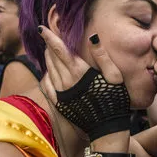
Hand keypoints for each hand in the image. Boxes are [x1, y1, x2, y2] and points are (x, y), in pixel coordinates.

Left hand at [38, 26, 129, 149]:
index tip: (41, 28)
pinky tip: (47, 72)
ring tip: (48, 51)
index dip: (50, 37)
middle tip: (47, 36)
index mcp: (79, 72)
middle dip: (48, 46)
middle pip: (52, 58)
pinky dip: (45, 76)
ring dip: (47, 59)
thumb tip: (93, 36)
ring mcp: (61, 93)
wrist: (107, 128)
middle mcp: (66, 81)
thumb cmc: (115, 100)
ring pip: (48, 70)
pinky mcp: (59, 104)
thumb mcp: (114, 76)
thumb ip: (102, 56)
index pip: (59, 50)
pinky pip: (46, 86)